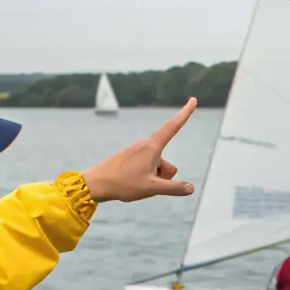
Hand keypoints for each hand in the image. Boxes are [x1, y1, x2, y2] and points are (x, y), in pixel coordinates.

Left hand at [82, 98, 196, 201]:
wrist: (96, 183)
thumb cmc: (123, 184)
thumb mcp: (152, 188)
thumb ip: (173, 188)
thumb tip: (190, 188)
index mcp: (151, 148)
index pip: (173, 127)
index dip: (185, 113)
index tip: (193, 100)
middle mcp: (144, 145)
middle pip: (165, 159)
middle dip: (165, 173)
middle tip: (152, 185)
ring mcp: (136, 150)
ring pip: (156, 163)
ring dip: (155, 175)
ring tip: (139, 185)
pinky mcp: (129, 156)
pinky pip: (146, 164)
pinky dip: (146, 174)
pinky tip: (133, 183)